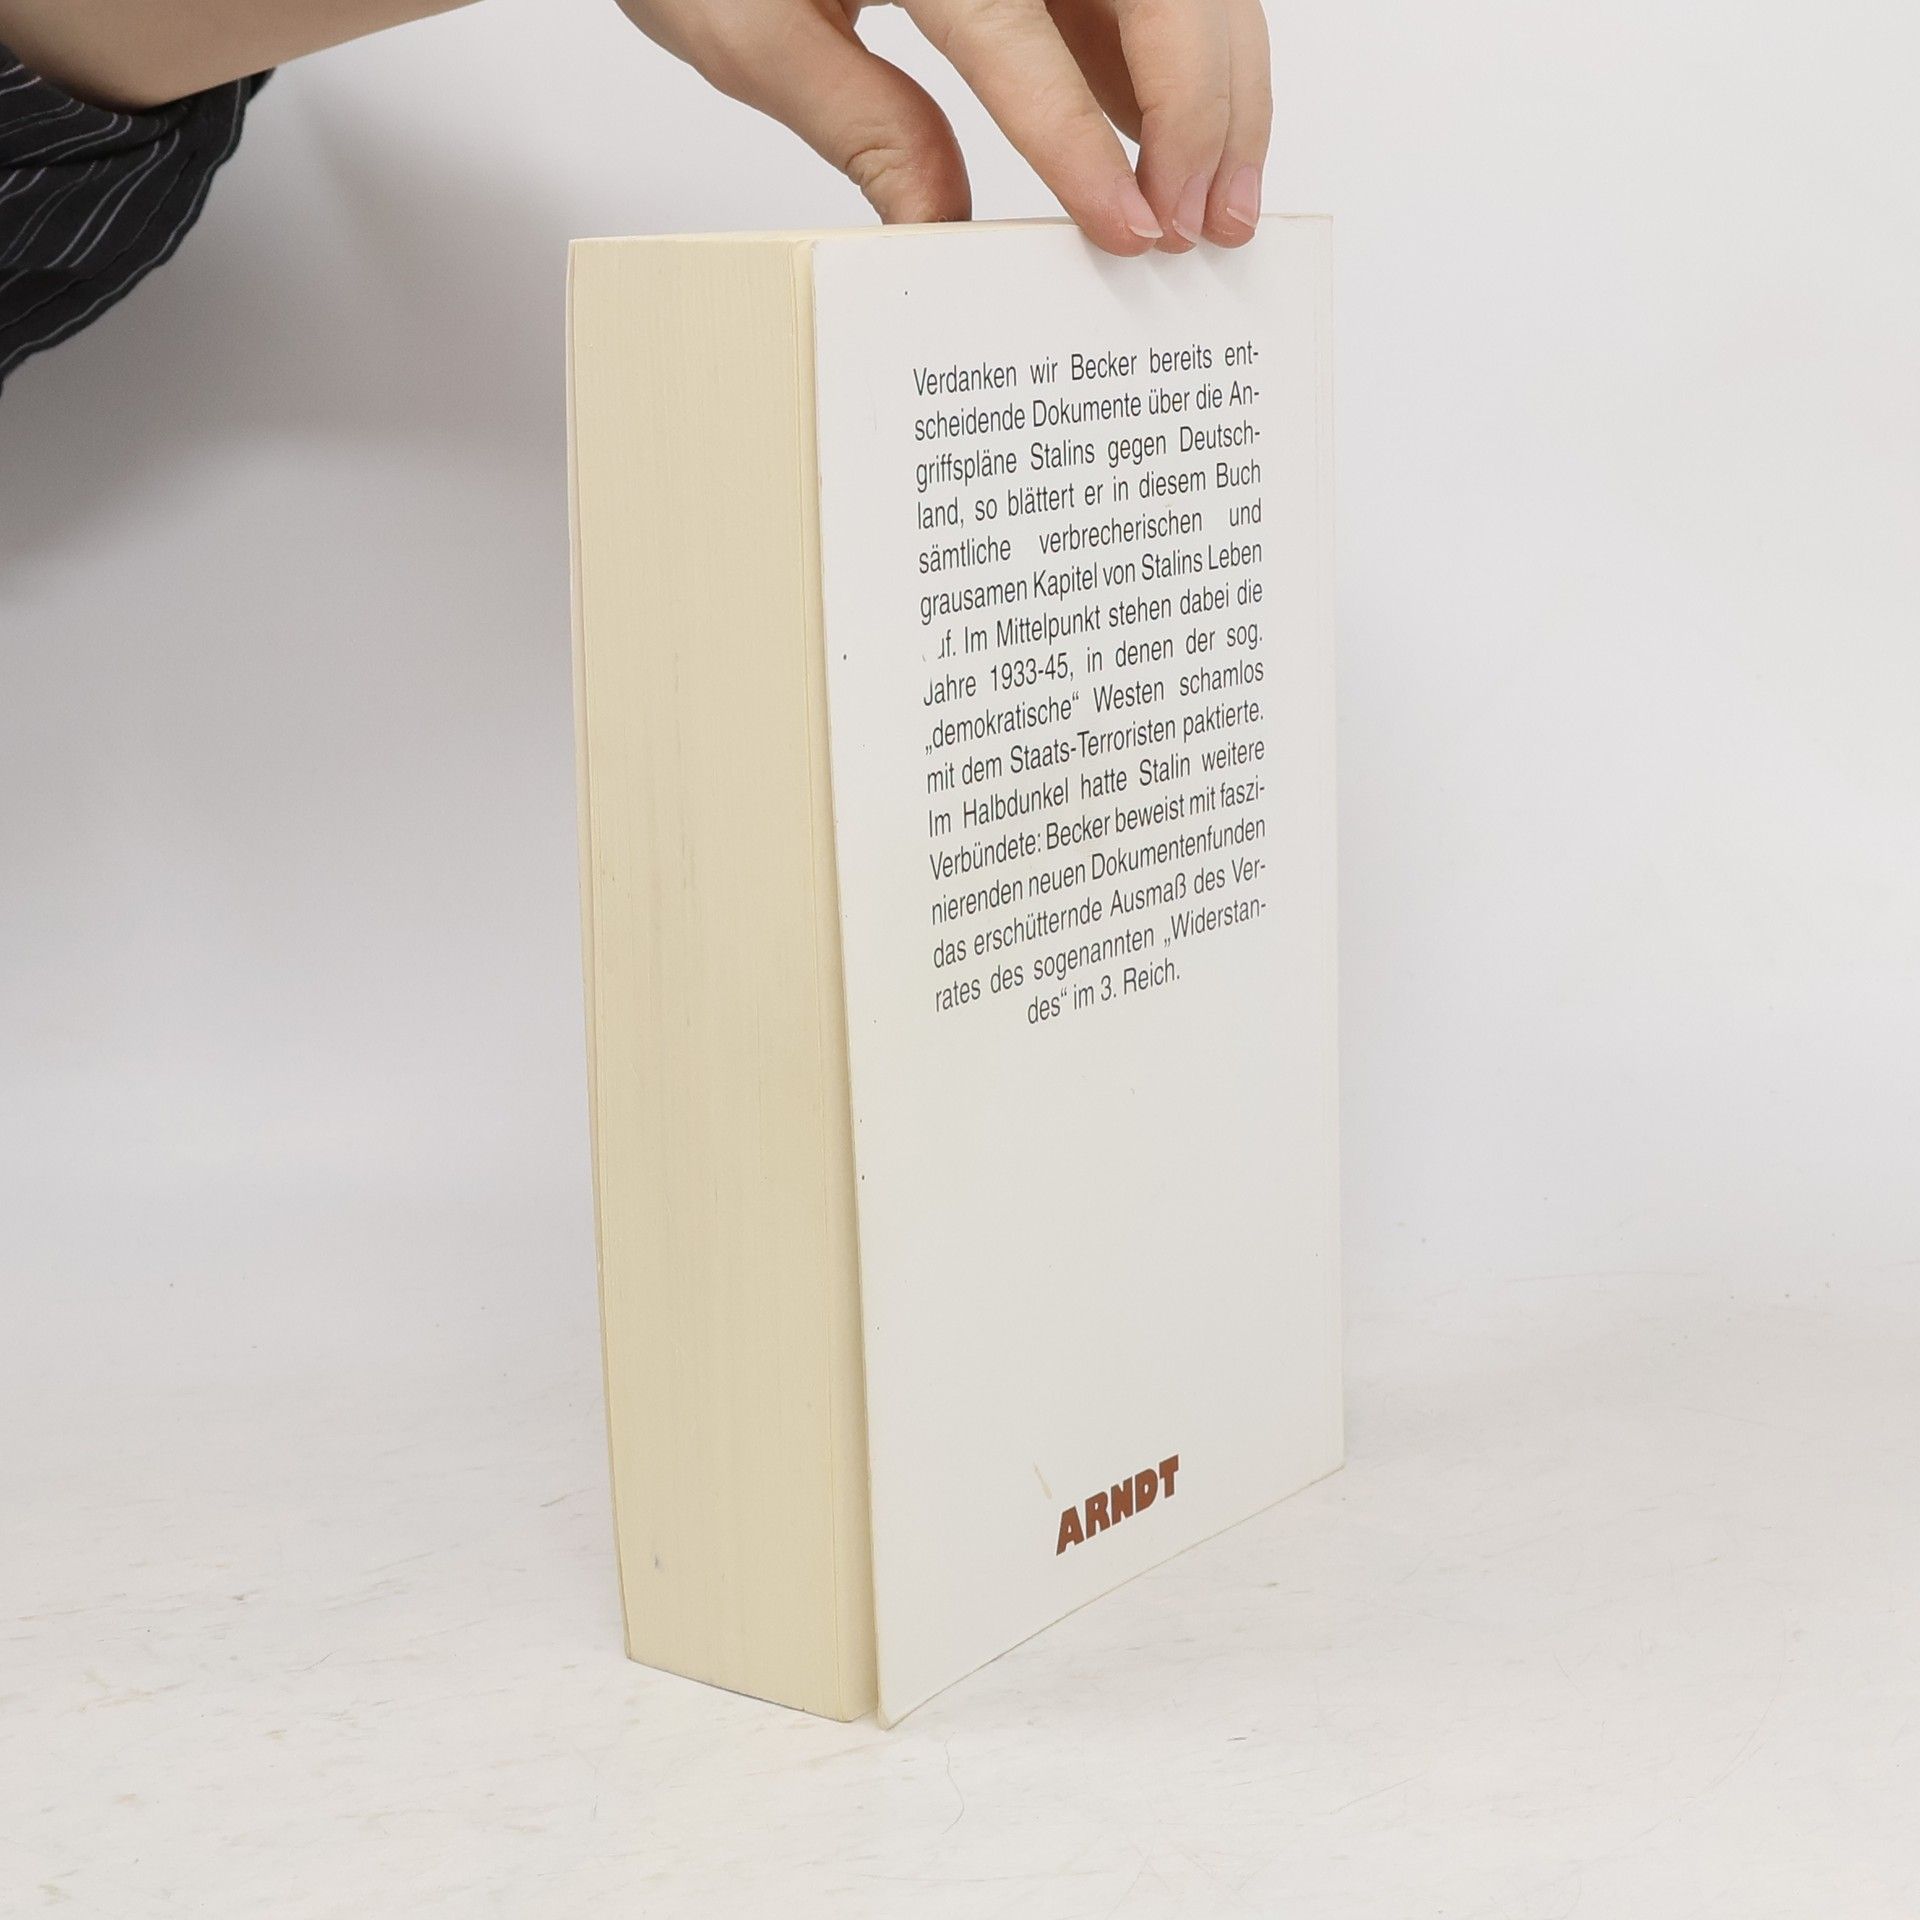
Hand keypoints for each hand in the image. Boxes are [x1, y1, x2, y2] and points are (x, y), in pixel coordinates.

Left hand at [612, 0, 1269, 256]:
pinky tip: (1174, 143)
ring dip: (1218, 87)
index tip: (1132, 232)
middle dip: (1202, 112)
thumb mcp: (748, 28)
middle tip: (1207, 228)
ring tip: (1222, 200)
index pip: (1028, 42)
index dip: (1088, 147)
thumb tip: (940, 228)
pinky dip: (1181, 58)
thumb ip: (857, 125)